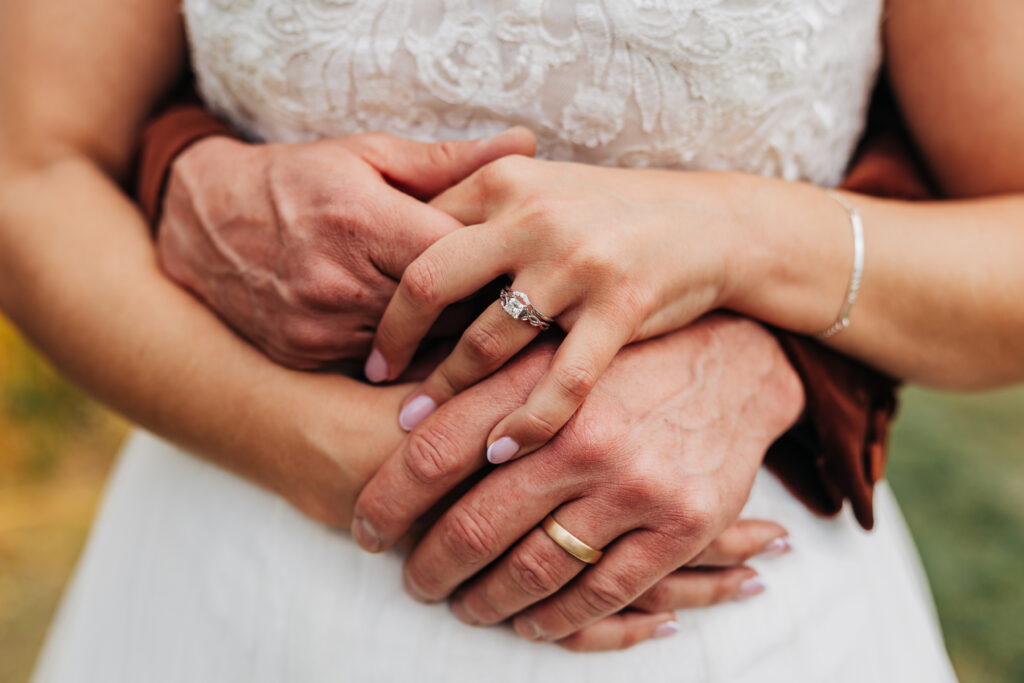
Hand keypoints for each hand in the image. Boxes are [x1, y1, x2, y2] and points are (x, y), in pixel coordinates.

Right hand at [157, 129, 535, 368]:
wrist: (202, 219)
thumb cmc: (299, 178)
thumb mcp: (369, 154)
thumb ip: (450, 160)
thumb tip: (526, 143)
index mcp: (362, 222)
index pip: (458, 263)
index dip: (500, 268)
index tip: (528, 268)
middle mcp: (339, 282)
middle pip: (445, 314)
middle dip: (486, 309)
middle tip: (523, 303)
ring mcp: (320, 326)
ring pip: (418, 348)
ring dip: (452, 338)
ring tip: (487, 325)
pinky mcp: (307, 355)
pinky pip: (381, 366)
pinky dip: (410, 355)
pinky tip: (430, 341)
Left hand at [354, 314, 803, 648]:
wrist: (738, 359)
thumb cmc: (626, 354)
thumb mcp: (556, 347)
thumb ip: (487, 383)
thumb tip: (402, 420)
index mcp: (539, 385)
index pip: (435, 453)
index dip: (388, 500)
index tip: (366, 530)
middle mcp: (582, 436)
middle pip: (474, 526)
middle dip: (430, 566)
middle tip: (413, 582)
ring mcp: (635, 484)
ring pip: (533, 571)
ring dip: (486, 601)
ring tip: (464, 607)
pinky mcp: (681, 525)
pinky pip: (602, 594)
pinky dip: (557, 620)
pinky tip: (531, 623)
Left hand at [367, 155, 746, 459]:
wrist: (711, 222)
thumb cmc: (608, 215)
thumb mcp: (540, 191)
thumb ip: (479, 219)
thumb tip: (401, 260)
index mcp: (502, 182)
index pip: (416, 239)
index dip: (386, 297)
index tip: (372, 344)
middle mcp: (532, 215)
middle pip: (430, 284)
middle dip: (396, 343)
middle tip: (381, 386)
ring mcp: (577, 262)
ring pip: (488, 338)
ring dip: (450, 390)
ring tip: (420, 428)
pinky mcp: (621, 307)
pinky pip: (561, 379)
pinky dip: (526, 421)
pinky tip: (500, 450)